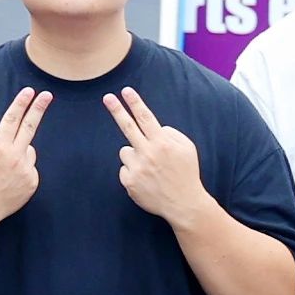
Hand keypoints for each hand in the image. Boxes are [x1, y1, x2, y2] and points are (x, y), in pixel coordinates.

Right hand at [0, 88, 48, 226]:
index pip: (12, 119)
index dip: (20, 103)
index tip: (29, 91)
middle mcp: (15, 158)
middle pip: (30, 127)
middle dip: (38, 108)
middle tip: (47, 94)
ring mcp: (26, 171)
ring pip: (27, 150)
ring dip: (17, 151)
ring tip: (0, 168)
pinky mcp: (32, 183)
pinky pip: (29, 167)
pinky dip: (21, 168)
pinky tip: (7, 179)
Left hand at [106, 90, 207, 222]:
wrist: (183, 204)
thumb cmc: (186, 173)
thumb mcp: (187, 148)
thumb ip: (171, 133)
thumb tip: (154, 128)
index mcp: (163, 143)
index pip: (146, 118)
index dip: (135, 103)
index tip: (126, 91)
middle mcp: (148, 153)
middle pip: (128, 127)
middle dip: (117, 110)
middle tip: (107, 97)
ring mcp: (137, 168)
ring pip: (125, 151)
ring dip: (134, 155)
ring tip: (150, 169)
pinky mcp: (129, 182)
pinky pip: (124, 169)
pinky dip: (133, 172)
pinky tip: (146, 180)